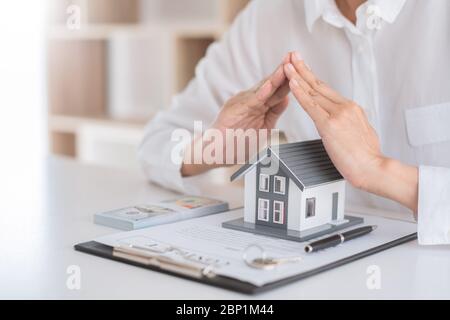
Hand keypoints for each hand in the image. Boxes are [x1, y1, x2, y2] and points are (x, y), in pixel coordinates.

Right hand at [182, 55, 290, 176]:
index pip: (277, 89)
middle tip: (294, 55)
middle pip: (271, 83)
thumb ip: (274, 113)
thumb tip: (287, 99)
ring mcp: (243, 103)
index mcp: (258, 105)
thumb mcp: (263, 128)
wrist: (215, 153)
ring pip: (263, 88)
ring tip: (286, 64)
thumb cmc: (236, 143)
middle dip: (283, 70)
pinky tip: (270, 86)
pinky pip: (251, 100)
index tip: (301, 67)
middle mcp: (251, 100)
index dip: (289, 78)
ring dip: (275, 76)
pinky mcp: (235, 109)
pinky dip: (262, 93)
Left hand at [284, 52, 417, 211]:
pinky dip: (299, 93)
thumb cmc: (367, 157)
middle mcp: (345, 107)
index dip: (313, 78)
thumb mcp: (362, 133)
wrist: (373, 168)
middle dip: (304, 69)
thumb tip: (345, 124)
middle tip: (293, 56)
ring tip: (288, 64)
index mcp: (351, 109)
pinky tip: (292, 83)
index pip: (326, 91)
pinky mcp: (329, 125)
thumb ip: (350, 124)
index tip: (305, 68)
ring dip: (297, 76)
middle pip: (319, 85)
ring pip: (313, 92)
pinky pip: (310, 106)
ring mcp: (337, 114)